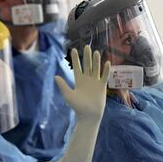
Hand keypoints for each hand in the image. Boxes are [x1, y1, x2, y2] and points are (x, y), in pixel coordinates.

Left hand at [54, 45, 109, 161]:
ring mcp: (95, 82)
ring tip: (96, 51)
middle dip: (86, 56)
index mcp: (78, 81)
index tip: (73, 49)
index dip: (75, 59)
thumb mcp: (68, 95)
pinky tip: (107, 62)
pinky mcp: (102, 86)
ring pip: (96, 68)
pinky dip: (106, 70)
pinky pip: (105, 76)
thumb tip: (55, 76)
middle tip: (86, 46)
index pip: (77, 67)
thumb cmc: (78, 107)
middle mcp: (87, 79)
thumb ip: (63, 85)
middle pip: (87, 65)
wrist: (89, 115)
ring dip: (96, 60)